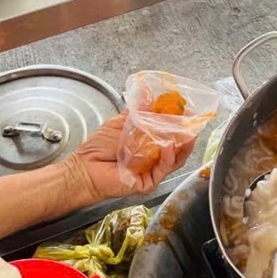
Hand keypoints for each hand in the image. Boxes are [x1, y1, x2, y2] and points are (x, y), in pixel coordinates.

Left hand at [63, 112, 193, 201]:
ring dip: (183, 145)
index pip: (169, 132)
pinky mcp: (148, 183)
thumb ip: (137, 111)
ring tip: (188, 132)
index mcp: (148, 144)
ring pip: (175, 159)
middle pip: (177, 146)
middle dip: (186, 132)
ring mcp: (152, 171)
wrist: (84, 168)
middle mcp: (153, 158)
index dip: (178, 122)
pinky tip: (169, 146)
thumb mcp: (120, 123)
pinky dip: (168, 157)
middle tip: (192, 120)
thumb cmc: (98, 149)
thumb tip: (148, 94)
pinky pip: (163, 169)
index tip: (186, 109)